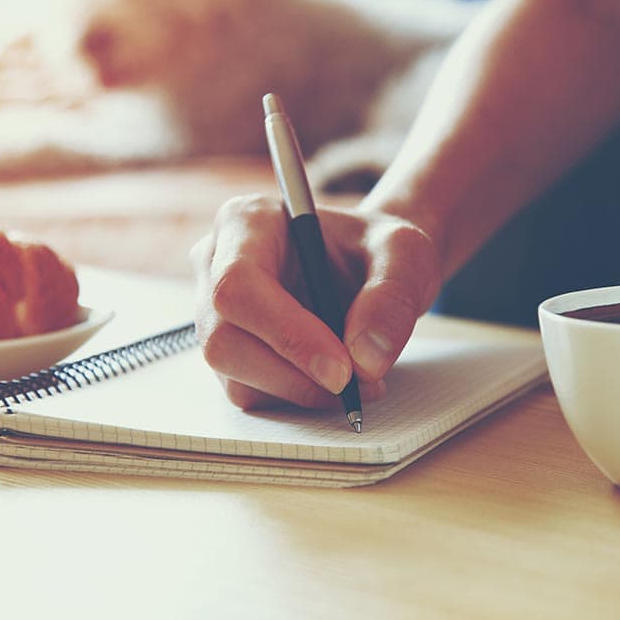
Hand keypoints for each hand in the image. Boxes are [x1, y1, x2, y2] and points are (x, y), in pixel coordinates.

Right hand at [190, 195, 441, 409]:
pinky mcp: (229, 351)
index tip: (342, 369)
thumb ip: (392, 296)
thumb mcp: (405, 254)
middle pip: (223, 338)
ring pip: (233, 374)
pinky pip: (248, 392)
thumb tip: (365, 359)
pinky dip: (296, 398)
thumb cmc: (376, 249)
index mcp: (247, 221)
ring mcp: (214, 311)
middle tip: (356, 385)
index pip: (238, 284)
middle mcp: (215, 264)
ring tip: (359, 381)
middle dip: (293, 374)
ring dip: (300, 391)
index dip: (285, 333)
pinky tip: (333, 381)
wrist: (369, 266)